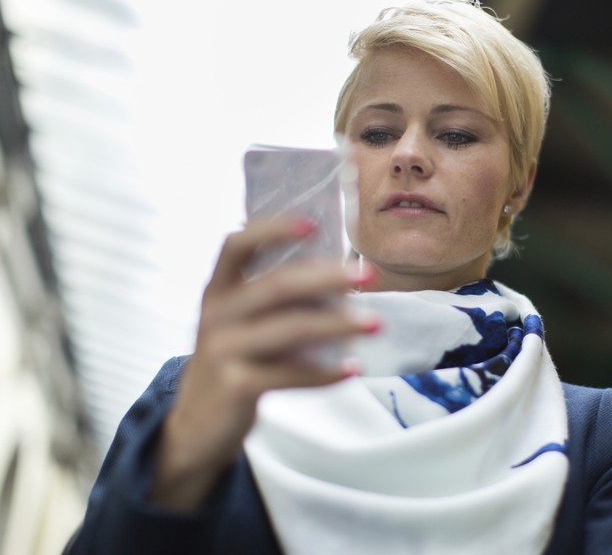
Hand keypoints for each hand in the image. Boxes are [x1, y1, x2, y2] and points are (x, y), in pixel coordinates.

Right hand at [151, 218, 376, 509]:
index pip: (237, 245)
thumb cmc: (235, 361)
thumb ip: (275, 298)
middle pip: (277, 286)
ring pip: (290, 329)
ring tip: (375, 324)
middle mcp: (216, 314)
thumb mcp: (241, 323)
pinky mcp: (236, 386)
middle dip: (328, 278)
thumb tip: (340, 275)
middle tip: (369, 275)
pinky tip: (353, 369)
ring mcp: (222, 350)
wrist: (196, 425)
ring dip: (338, 325)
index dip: (273, 230)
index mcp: (219, 289)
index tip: (313, 225)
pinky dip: (326, 372)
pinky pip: (291, 374)